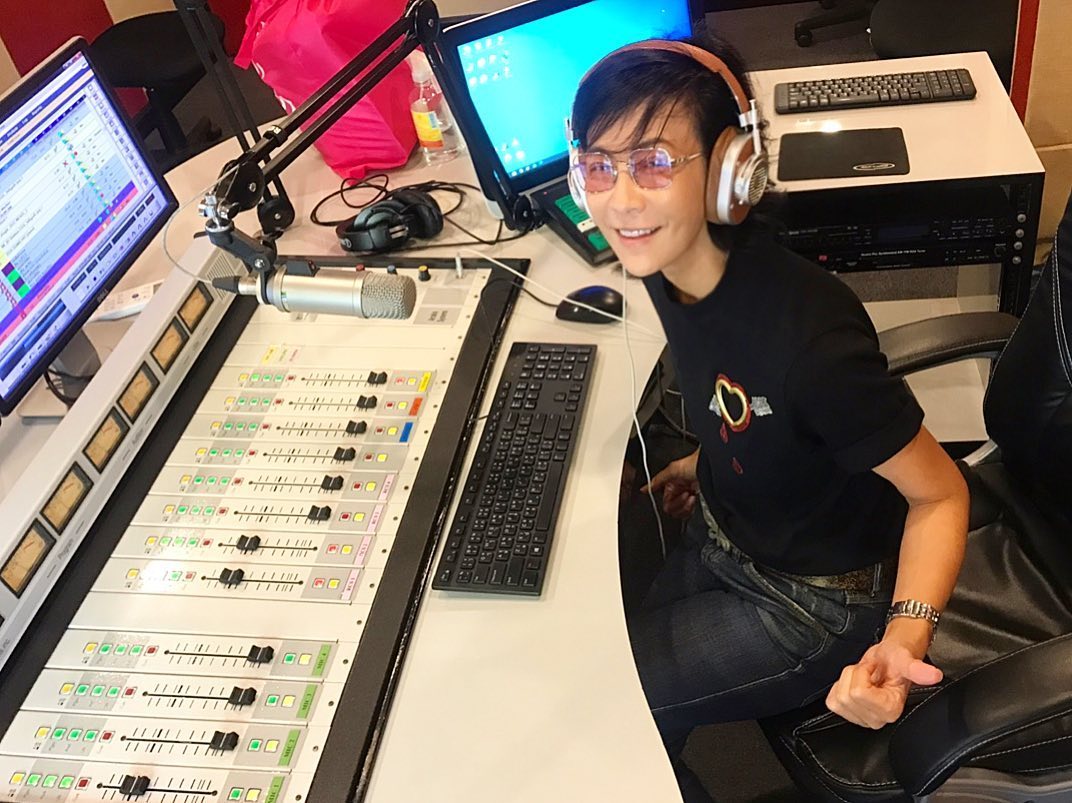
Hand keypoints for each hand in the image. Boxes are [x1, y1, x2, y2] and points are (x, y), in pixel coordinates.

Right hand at [641, 450, 699, 519]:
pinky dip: (691, 508)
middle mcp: (677, 492)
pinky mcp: (695, 501)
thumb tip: (644, 489)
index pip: (664, 503)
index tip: (676, 497)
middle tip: (686, 494)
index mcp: (669, 485)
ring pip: (680, 513)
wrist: (713, 467)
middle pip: (672, 510)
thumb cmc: (695, 463)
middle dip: (679, 504)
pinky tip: (694, 498)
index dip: (671, 502)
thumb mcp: (673, 469)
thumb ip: (657, 480)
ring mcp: (686, 497)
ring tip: (691, 495)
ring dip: (686, 506)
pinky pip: (689, 512)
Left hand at [826, 634, 943, 728]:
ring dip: (848, 679)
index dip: (863, 674)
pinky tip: (856, 683)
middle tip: (870, 672)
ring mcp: (861, 718)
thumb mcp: (906, 659)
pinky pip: (831, 701)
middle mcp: (877, 719)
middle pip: (846, 696)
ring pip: (838, 698)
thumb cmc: (897, 660)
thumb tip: (934, 675)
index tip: (875, 670)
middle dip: (855, 675)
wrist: (888, 658)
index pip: (859, 694)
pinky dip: (840, 686)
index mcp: (891, 710)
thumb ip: (918, 669)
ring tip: (865, 676)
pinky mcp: (848, 713)